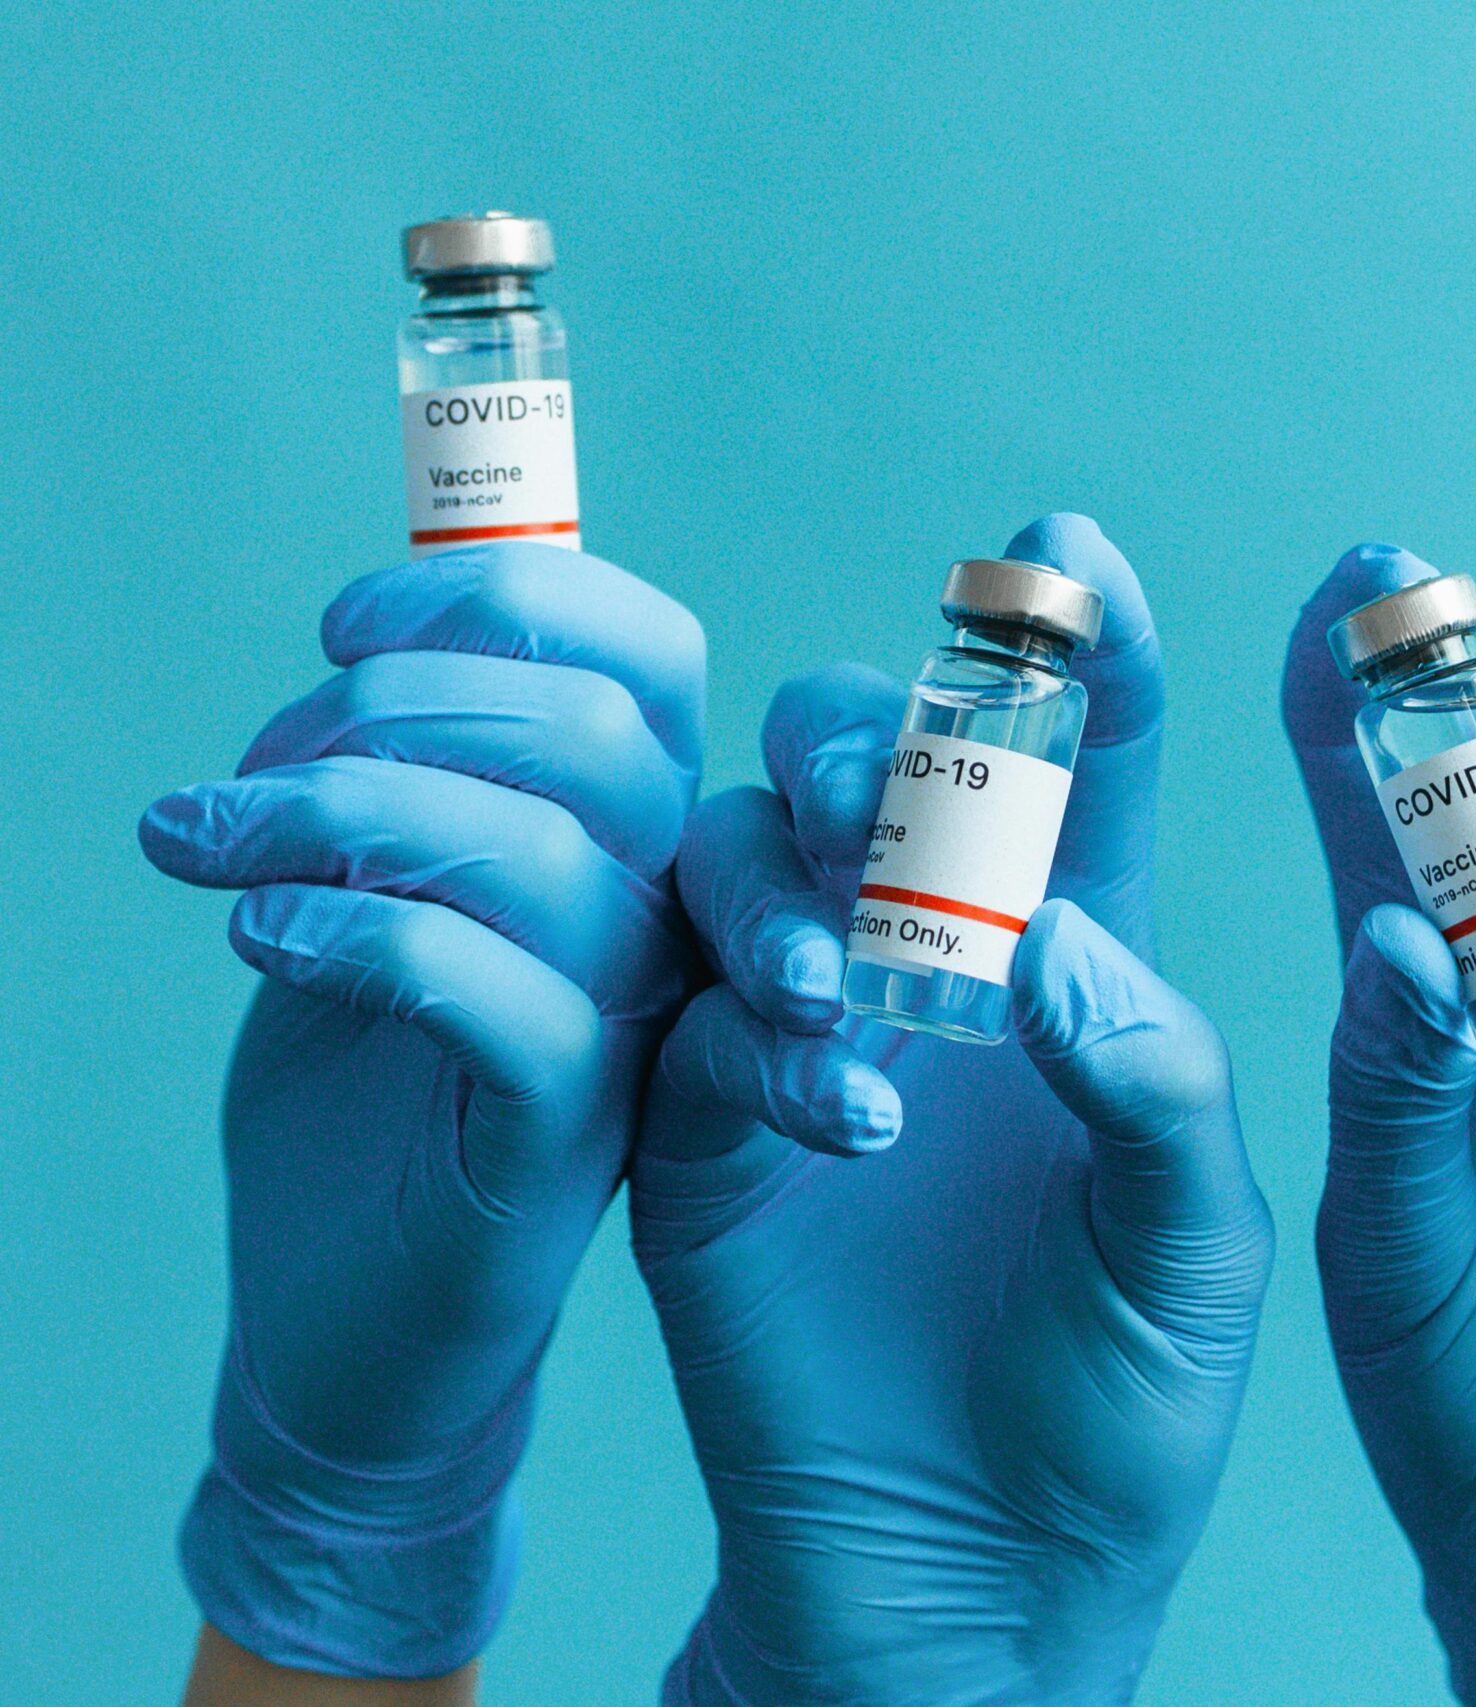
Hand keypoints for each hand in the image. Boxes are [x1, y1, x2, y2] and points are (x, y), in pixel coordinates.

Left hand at [140, 545, 702, 1677]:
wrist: (338, 1320)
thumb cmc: (356, 1091)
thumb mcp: (369, 887)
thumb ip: (402, 769)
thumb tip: (371, 640)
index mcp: (627, 833)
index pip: (651, 657)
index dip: (510, 598)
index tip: (343, 627)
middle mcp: (661, 916)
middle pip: (597, 735)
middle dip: (392, 707)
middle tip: (243, 778)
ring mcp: (630, 1026)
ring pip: (547, 854)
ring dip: (338, 813)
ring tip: (201, 848)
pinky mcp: (569, 1135)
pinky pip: (507, 997)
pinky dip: (368, 936)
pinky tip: (261, 940)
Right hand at [632, 515, 1273, 1705]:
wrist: (978, 1583)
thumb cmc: (1127, 1411)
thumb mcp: (1199, 1247)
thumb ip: (1158, 1083)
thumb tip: (1056, 937)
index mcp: (1093, 966)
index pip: (1090, 766)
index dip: (1084, 647)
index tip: (1070, 550)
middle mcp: (939, 969)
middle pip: (893, 766)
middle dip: (898, 722)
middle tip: (912, 764)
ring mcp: (806, 1038)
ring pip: (749, 854)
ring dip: (797, 869)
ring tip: (865, 973)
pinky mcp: (697, 1134)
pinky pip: (683, 1023)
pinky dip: (750, 1037)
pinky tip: (840, 1104)